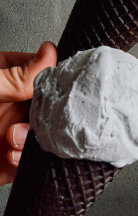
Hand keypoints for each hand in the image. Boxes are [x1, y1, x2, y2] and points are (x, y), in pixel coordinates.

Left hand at [0, 42, 56, 184]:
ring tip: (12, 140)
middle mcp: (10, 104)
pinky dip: (24, 162)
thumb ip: (16, 75)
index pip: (43, 75)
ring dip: (32, 142)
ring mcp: (9, 132)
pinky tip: (10, 155)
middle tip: (29, 121)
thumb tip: (49, 53)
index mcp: (5, 76)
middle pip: (48, 109)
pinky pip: (27, 162)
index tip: (54, 94)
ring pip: (41, 137)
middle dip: (44, 119)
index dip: (53, 86)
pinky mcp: (5, 161)